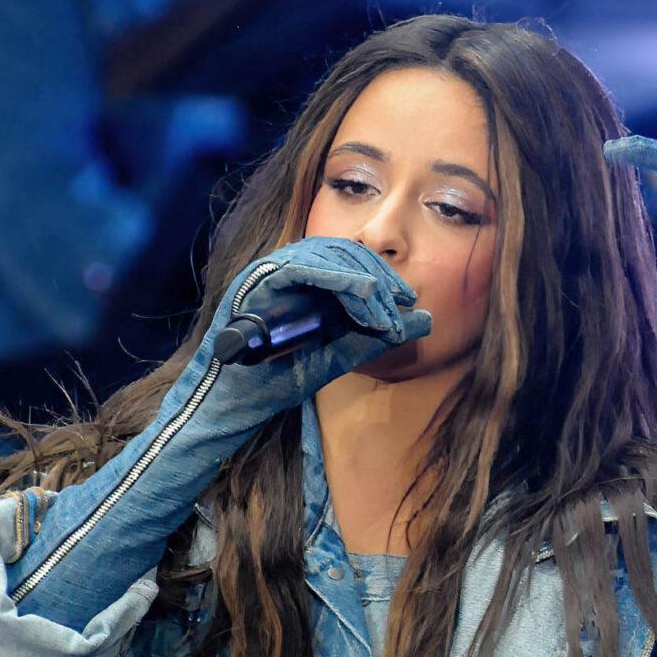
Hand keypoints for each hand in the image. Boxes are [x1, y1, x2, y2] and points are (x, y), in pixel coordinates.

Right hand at [199, 236, 433, 412]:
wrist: (233, 406)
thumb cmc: (275, 381)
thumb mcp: (335, 356)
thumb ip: (374, 338)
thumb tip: (423, 321)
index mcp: (301, 281)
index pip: (348, 258)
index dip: (382, 274)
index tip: (408, 299)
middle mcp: (283, 268)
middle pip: (341, 250)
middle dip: (378, 275)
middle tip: (403, 301)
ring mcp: (267, 270)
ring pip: (325, 255)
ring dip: (362, 279)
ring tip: (385, 306)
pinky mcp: (257, 281)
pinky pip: (301, 267)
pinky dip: (336, 277)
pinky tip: (364, 293)